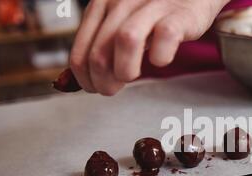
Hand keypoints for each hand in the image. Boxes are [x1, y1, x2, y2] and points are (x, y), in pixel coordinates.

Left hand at [70, 0, 229, 95]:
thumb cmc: (154, 15)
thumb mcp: (120, 24)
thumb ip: (99, 47)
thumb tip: (72, 82)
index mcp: (101, 5)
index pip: (80, 52)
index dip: (84, 79)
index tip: (94, 88)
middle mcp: (122, 2)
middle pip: (99, 52)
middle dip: (102, 81)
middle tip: (112, 90)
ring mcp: (151, 6)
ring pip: (126, 40)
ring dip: (125, 70)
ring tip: (132, 77)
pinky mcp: (179, 15)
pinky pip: (165, 37)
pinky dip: (161, 56)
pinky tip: (160, 59)